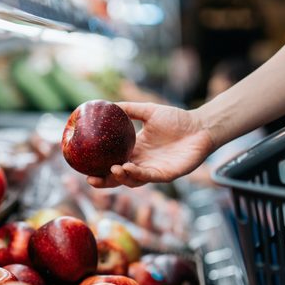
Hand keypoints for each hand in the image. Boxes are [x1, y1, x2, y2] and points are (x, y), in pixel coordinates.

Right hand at [87, 102, 214, 187]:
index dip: (98, 167)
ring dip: (120, 177)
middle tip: (90, 179)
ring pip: (132, 180)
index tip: (83, 166)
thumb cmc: (177, 119)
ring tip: (112, 169)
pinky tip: (127, 167)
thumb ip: (129, 109)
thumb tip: (107, 103)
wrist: (200, 126)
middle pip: (118, 177)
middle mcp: (141, 163)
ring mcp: (153, 171)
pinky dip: (137, 174)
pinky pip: (148, 177)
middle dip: (104, 181)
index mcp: (135, 151)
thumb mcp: (148, 111)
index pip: (112, 163)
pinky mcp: (166, 175)